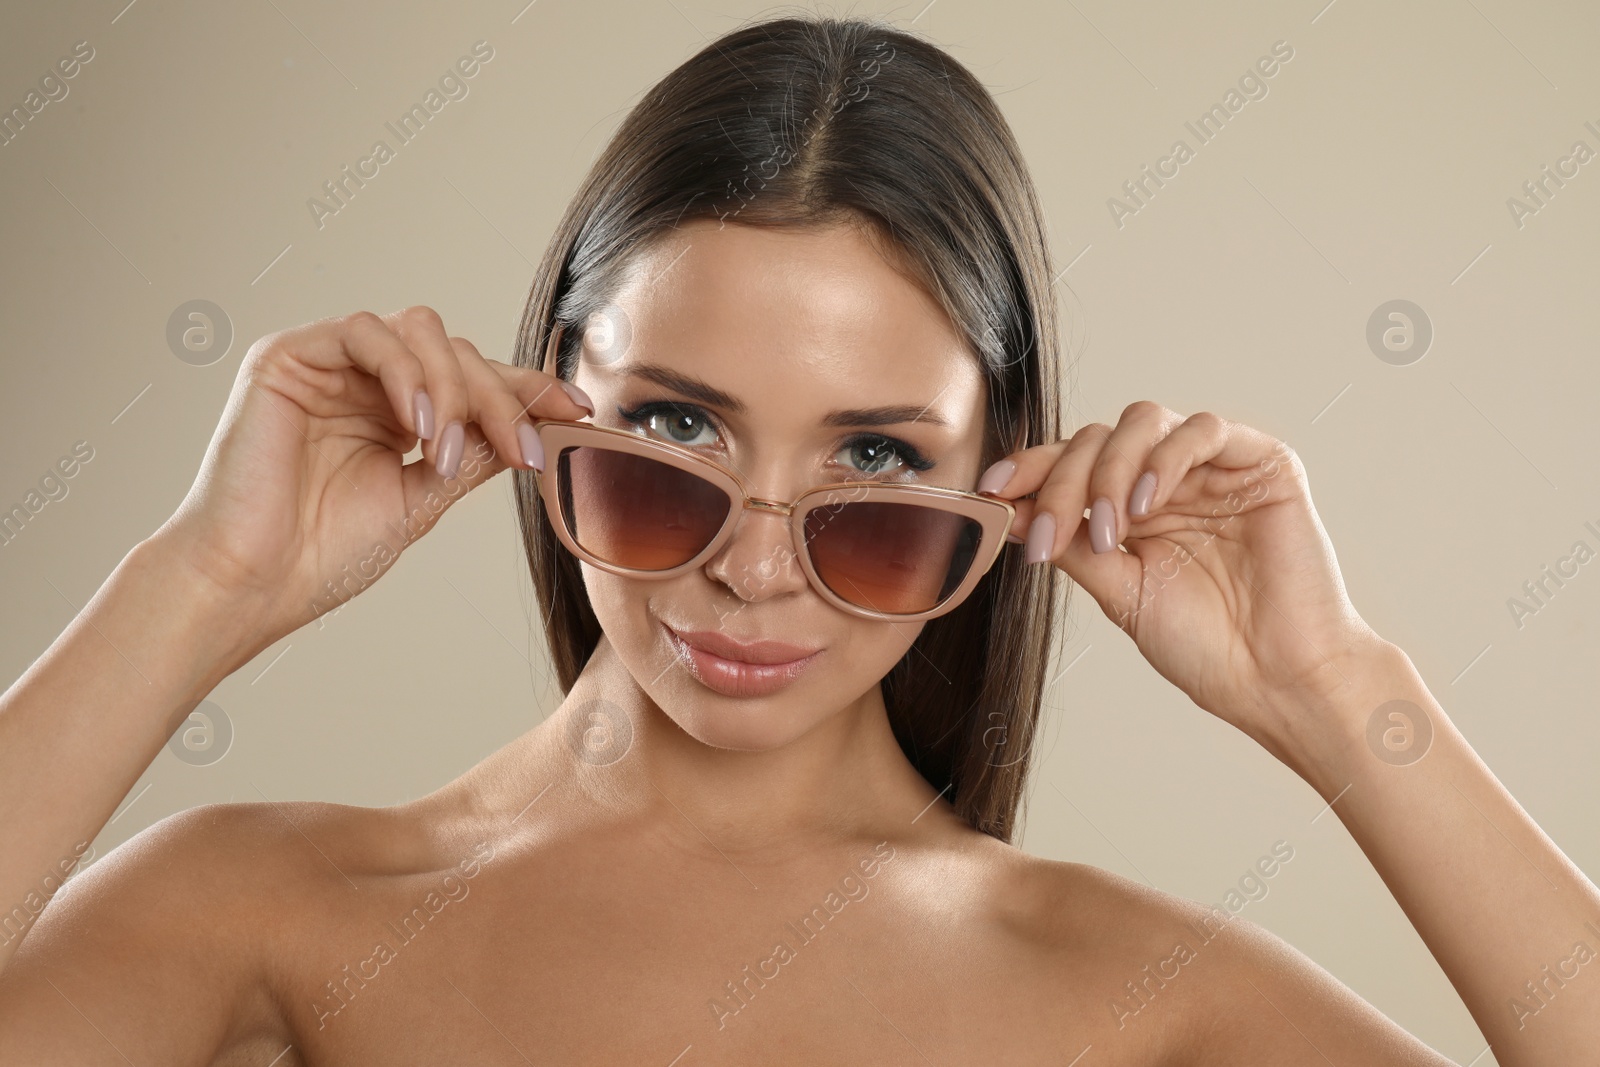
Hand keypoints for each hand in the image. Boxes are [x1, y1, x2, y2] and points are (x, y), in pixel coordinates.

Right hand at [151, 306, 592, 658]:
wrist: (256, 583)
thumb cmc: (322, 553)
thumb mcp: (423, 499)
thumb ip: (472, 454)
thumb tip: (533, 424)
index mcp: (396, 413)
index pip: (474, 380)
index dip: (528, 388)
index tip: (578, 410)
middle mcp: (365, 381)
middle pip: (458, 351)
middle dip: (498, 397)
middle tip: (519, 450)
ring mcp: (328, 364)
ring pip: (421, 332)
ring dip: (452, 388)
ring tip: (445, 453)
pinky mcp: (290, 356)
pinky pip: (366, 333)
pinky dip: (405, 373)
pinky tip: (416, 425)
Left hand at [982, 402, 1384, 750]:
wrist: (1277, 681)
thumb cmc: (1207, 647)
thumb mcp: (1118, 590)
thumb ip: (1069, 542)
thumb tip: (1006, 510)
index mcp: (1133, 508)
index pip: (1072, 464)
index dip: (1029, 469)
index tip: (990, 491)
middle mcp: (1170, 481)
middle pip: (1097, 438)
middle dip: (1063, 480)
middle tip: (1053, 533)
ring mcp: (1214, 469)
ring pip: (1143, 422)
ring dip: (1109, 469)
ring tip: (1109, 528)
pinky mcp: (1262, 463)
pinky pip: (1204, 430)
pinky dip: (1165, 459)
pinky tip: (1148, 505)